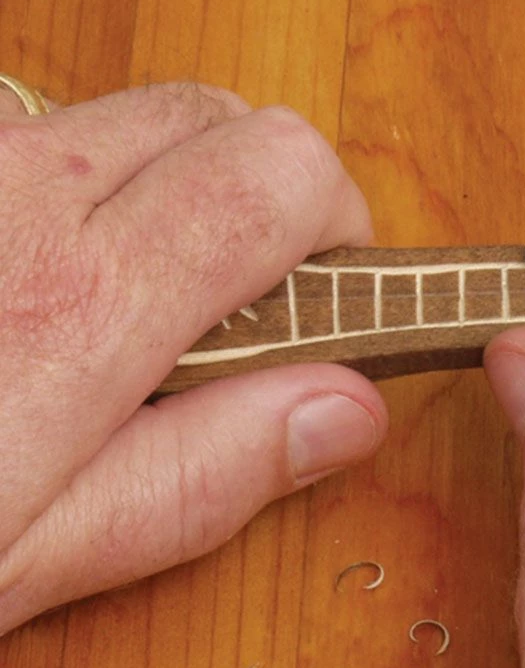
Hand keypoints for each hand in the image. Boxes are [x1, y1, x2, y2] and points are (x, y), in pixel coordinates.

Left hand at [0, 84, 386, 633]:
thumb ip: (207, 473)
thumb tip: (348, 408)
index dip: (342, 223)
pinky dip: (76, 180)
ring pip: (130, 111)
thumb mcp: (28, 556)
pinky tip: (31, 270)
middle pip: (221, 114)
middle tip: (244, 299)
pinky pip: (34, 129)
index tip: (334, 291)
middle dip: (268, 190)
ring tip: (132, 292)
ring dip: (172, 183)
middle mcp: (14, 196)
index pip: (282, 174)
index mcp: (77, 304)